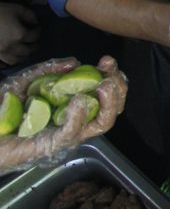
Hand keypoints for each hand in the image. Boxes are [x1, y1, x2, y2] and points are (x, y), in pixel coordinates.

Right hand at [0, 3, 38, 65]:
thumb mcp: (16, 8)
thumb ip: (29, 15)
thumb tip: (35, 23)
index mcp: (19, 35)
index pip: (35, 36)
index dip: (38, 31)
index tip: (38, 28)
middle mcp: (12, 47)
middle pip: (28, 51)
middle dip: (34, 46)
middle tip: (35, 42)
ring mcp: (1, 53)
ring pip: (16, 60)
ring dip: (24, 56)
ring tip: (26, 51)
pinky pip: (4, 63)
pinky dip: (11, 61)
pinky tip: (12, 56)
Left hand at [0, 56, 127, 173]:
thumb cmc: (1, 109)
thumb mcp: (24, 81)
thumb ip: (47, 70)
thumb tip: (74, 62)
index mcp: (70, 108)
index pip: (102, 95)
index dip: (112, 77)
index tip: (106, 61)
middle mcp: (73, 123)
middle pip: (111, 111)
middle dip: (119, 89)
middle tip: (110, 73)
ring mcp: (64, 136)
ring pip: (101, 124)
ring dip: (109, 103)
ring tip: (103, 86)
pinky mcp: (50, 147)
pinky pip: (71, 133)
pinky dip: (78, 116)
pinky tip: (78, 101)